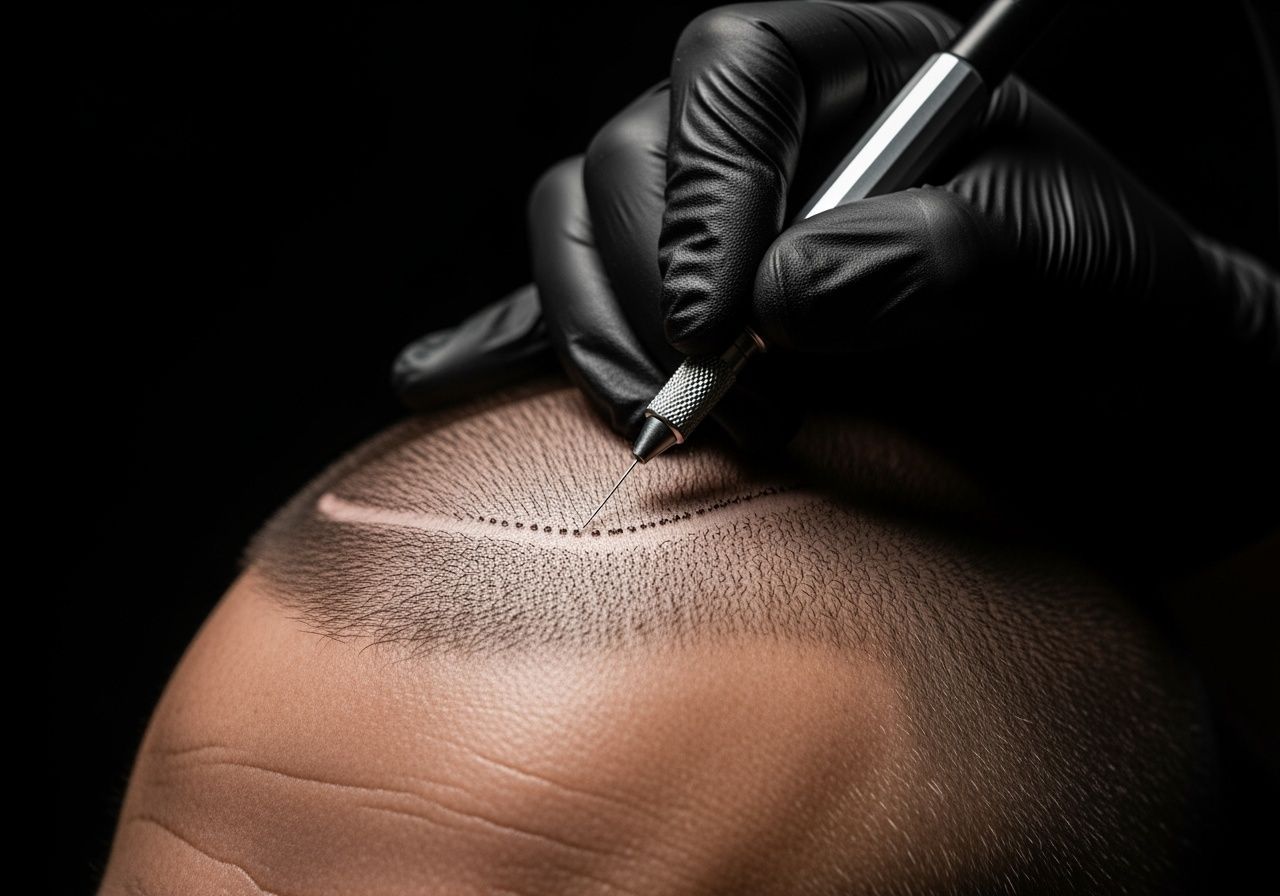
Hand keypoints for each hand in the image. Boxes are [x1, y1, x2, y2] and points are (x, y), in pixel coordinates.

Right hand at [396, 1, 1277, 446]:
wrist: (1126, 427)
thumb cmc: (1124, 331)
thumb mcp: (1091, 276)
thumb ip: (962, 255)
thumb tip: (794, 289)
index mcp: (874, 80)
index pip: (732, 67)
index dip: (709, 188)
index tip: (727, 319)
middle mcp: (779, 147)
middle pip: (629, 157)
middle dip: (647, 287)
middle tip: (709, 400)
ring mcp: (718, 237)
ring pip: (574, 231)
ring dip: (591, 331)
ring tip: (660, 421)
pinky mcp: (687, 328)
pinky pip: (555, 314)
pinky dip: (496, 346)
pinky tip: (435, 379)